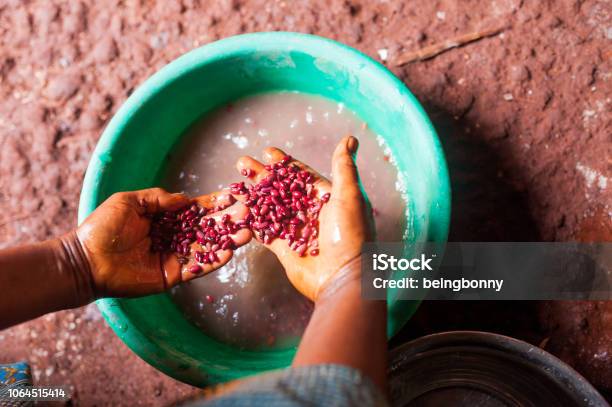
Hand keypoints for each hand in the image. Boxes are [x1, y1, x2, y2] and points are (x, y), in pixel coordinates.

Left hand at [76, 188, 250, 297]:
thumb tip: (187, 199)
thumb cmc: (103, 227)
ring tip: (247, 233)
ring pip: (207, 247)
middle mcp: (174, 236)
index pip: (196, 209)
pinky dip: (213, 261)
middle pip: (208, 227)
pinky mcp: (173, 275)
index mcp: (165, 217)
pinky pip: (198, 267)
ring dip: (228, 240)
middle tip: (249, 213)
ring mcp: (175, 256)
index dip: (215, 203)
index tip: (235, 196)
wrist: (87, 260)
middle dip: (228, 220)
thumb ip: (159, 198)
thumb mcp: (130, 202)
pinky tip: (229, 252)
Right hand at [236, 136, 373, 300]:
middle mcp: (311, 212)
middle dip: (262, 176)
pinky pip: (265, 231)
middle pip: (281, 189)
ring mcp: (296, 230)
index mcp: (327, 198)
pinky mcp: (285, 249)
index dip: (285, 163)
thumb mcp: (350, 196)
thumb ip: (344, 167)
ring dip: (253, 195)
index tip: (267, 151)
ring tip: (235, 184)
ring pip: (270, 208)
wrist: (344, 278)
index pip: (301, 175)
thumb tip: (350, 138)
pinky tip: (237, 210)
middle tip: (241, 163)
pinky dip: (252, 221)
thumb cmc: (351, 235)